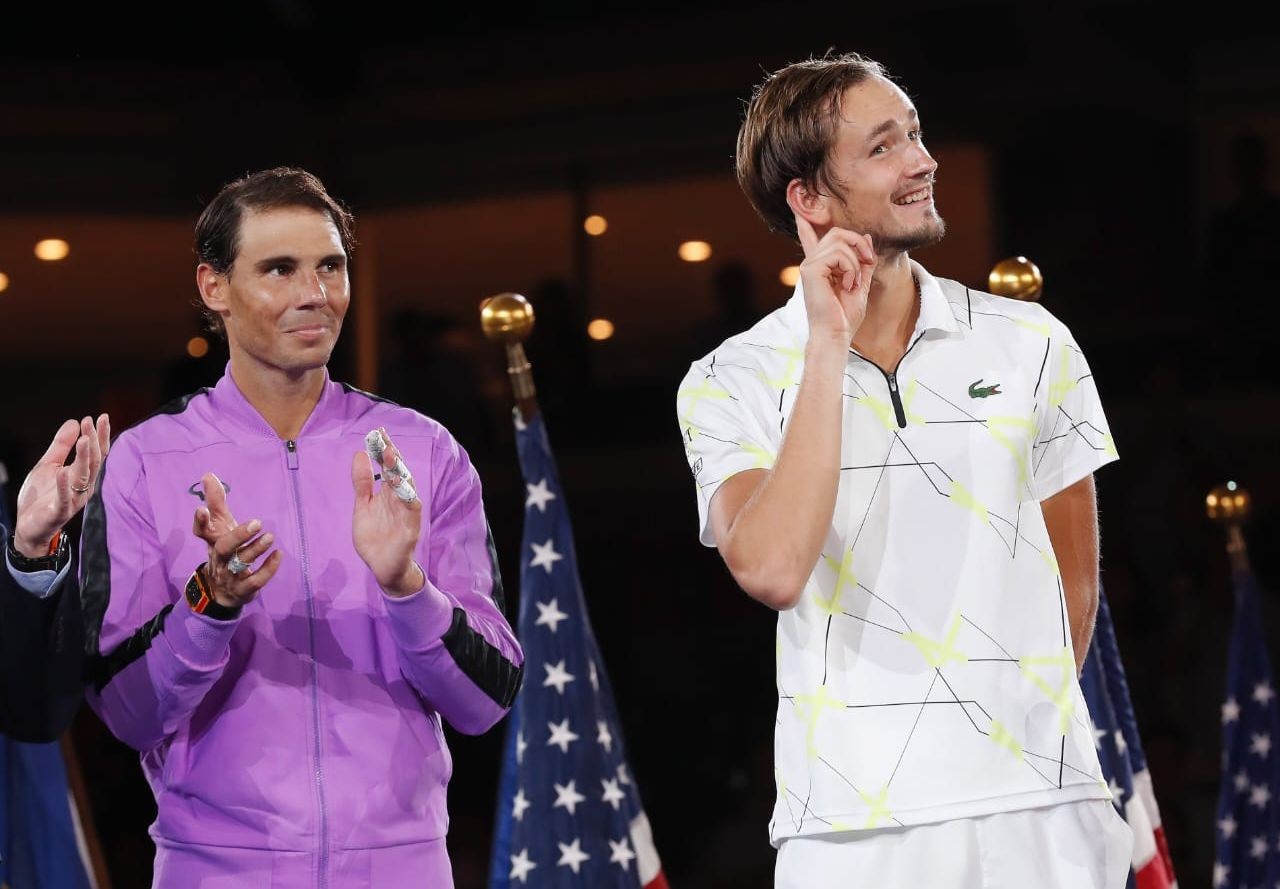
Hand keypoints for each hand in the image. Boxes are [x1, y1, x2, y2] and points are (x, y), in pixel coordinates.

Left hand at [14, 415, 110, 556]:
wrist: (29, 527)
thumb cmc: (42, 496)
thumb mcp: (48, 465)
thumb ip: (61, 446)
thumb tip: (74, 422)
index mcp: (82, 474)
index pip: (97, 453)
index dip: (100, 435)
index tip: (100, 417)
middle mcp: (83, 486)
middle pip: (94, 462)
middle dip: (94, 441)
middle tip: (91, 422)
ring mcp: (73, 499)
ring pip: (84, 477)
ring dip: (85, 458)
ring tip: (84, 439)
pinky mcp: (60, 512)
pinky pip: (64, 499)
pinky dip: (64, 486)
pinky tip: (62, 472)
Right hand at [191, 473, 280, 607]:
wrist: (222, 592)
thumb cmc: (225, 551)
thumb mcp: (221, 526)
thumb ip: (216, 502)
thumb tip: (208, 474)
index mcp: (213, 541)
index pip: (201, 531)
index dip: (200, 522)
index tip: (202, 509)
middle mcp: (219, 558)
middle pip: (224, 548)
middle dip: (238, 535)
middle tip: (257, 522)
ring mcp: (231, 575)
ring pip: (241, 563)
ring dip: (256, 549)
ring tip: (270, 536)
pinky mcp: (244, 589)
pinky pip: (256, 580)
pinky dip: (268, 568)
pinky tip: (279, 554)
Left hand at [351, 428, 423, 597]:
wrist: (382, 568)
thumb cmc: (375, 538)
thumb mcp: (362, 507)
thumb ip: (363, 483)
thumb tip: (359, 455)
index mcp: (388, 494)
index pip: (388, 467)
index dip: (383, 450)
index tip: (378, 432)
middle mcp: (399, 500)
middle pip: (398, 474)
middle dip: (392, 456)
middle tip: (384, 439)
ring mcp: (406, 514)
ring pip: (407, 489)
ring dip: (400, 473)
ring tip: (392, 457)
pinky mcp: (410, 530)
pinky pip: (412, 513)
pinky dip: (409, 500)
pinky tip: (404, 489)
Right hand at [794, 213, 876, 347]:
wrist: (836, 334)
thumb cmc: (844, 316)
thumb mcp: (861, 283)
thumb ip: (863, 261)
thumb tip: (866, 237)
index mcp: (820, 266)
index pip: (810, 237)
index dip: (805, 222)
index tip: (798, 207)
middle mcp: (812, 262)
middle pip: (838, 232)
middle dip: (859, 244)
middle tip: (867, 262)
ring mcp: (809, 265)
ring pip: (841, 241)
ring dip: (856, 261)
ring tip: (853, 282)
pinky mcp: (811, 269)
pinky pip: (839, 253)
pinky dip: (851, 268)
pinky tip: (847, 284)